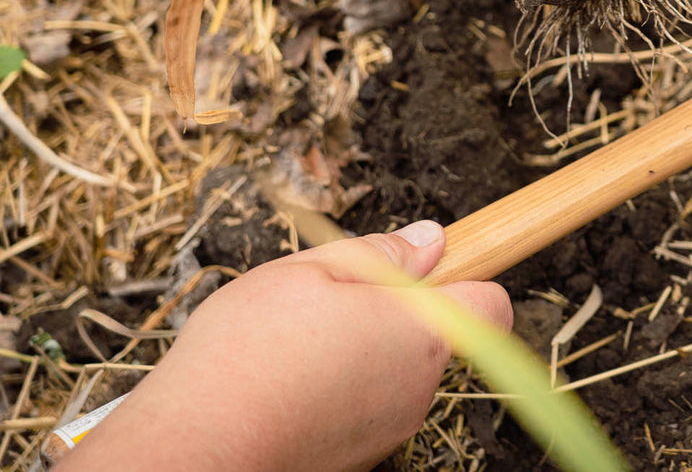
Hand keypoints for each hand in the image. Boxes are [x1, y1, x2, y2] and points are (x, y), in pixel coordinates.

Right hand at [56, 221, 511, 471]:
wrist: (200, 441)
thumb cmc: (253, 350)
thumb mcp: (312, 269)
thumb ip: (382, 252)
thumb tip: (431, 241)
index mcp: (422, 332)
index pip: (491, 303)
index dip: (466, 276)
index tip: (425, 265)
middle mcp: (419, 387)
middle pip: (434, 333)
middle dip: (394, 309)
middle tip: (331, 297)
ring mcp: (391, 426)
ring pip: (396, 369)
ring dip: (362, 348)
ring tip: (298, 339)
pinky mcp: (361, 454)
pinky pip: (367, 403)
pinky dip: (340, 386)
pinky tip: (291, 376)